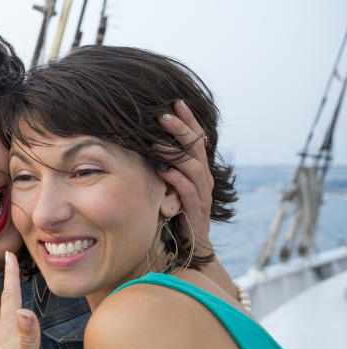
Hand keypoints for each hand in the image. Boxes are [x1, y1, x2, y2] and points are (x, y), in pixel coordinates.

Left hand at [156, 99, 213, 253]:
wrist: (192, 246)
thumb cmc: (176, 212)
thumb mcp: (169, 184)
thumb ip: (165, 165)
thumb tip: (145, 142)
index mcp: (198, 169)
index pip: (196, 139)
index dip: (188, 120)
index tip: (176, 101)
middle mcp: (203, 178)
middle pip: (195, 148)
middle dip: (181, 130)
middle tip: (163, 115)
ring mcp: (202, 194)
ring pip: (193, 167)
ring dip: (174, 153)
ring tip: (157, 141)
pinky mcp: (196, 211)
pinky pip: (189, 192)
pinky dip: (177, 180)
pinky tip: (164, 171)